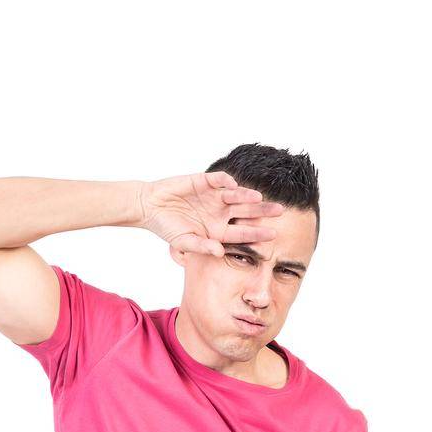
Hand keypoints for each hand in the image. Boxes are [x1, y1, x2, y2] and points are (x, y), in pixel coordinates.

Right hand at [136, 171, 283, 264]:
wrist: (151, 207)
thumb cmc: (168, 228)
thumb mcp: (184, 242)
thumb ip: (202, 247)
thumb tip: (219, 252)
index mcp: (218, 230)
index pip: (242, 233)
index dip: (256, 234)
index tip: (272, 236)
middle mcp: (220, 212)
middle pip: (245, 212)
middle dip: (262, 212)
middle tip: (280, 211)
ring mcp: (214, 197)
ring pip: (235, 196)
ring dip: (246, 197)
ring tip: (259, 198)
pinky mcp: (204, 182)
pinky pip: (218, 180)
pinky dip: (225, 181)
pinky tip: (234, 184)